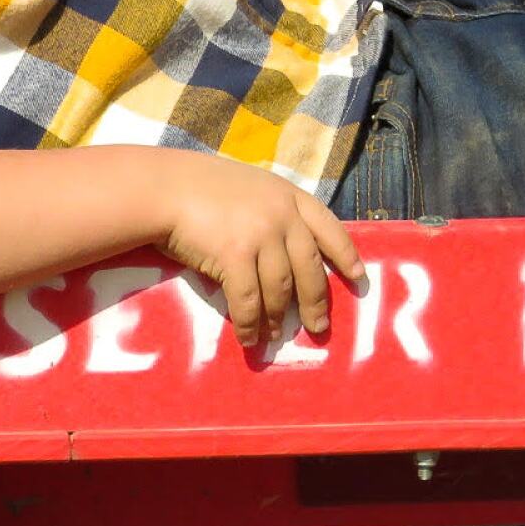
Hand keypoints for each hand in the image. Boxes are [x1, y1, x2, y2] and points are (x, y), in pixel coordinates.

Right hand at [158, 153, 363, 347]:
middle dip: (315, 303)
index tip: (358, 278)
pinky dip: (251, 326)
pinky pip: (249, 302)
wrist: (166, 188)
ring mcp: (261, 236)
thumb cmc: (202, 186)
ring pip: (280, 290)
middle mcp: (282, 216)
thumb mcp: (252, 187)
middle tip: (319, 328)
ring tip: (274, 337)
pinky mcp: (236, 257)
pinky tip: (250, 339)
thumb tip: (287, 256)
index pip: (329, 228)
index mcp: (289, 196)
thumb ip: (274, 211)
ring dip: (277, 319)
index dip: (346, 255)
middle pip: (310, 269)